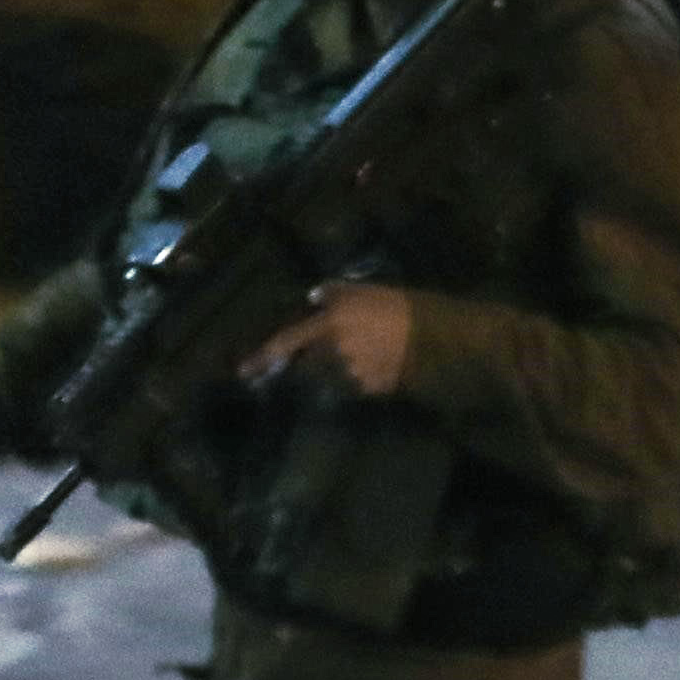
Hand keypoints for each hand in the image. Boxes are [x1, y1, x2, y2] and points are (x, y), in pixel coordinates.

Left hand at [244, 281, 419, 401]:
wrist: (436, 339)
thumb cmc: (400, 307)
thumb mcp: (366, 290)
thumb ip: (334, 294)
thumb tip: (314, 299)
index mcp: (329, 326)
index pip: (288, 342)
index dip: (264, 356)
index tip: (244, 370)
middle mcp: (333, 354)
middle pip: (308, 364)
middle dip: (310, 360)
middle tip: (323, 350)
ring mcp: (350, 375)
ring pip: (330, 375)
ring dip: (333, 369)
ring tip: (356, 355)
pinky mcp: (369, 389)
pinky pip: (353, 384)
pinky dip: (356, 376)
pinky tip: (374, 364)